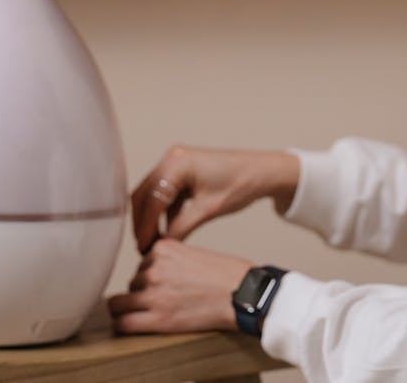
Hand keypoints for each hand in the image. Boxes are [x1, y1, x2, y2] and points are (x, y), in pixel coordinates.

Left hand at [107, 238, 252, 333]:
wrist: (244, 294)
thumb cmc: (228, 275)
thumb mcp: (193, 253)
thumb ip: (170, 259)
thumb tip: (150, 272)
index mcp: (163, 249)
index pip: (142, 264)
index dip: (151, 276)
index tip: (162, 284)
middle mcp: (154, 268)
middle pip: (133, 282)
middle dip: (142, 291)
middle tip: (163, 300)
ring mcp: (153, 293)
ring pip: (122, 302)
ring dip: (136, 308)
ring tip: (159, 312)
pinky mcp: (158, 318)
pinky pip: (123, 322)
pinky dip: (122, 325)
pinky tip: (128, 326)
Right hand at [131, 146, 298, 252]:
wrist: (263, 172)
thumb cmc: (240, 185)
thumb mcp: (208, 210)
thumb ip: (180, 228)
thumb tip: (160, 246)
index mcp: (177, 163)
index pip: (151, 199)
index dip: (145, 227)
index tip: (143, 248)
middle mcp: (172, 158)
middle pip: (145, 194)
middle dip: (143, 222)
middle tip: (143, 247)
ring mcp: (176, 162)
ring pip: (152, 194)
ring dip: (151, 217)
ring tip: (153, 243)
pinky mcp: (183, 170)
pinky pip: (165, 192)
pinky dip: (163, 211)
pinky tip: (165, 231)